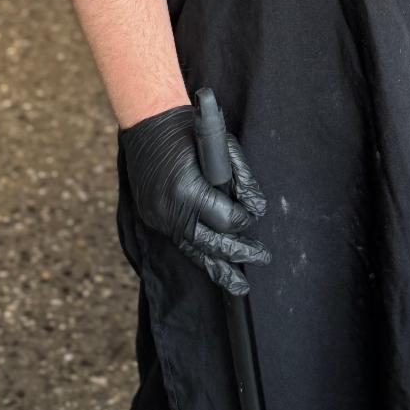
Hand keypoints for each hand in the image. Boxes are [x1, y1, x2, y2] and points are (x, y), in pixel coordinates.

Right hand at [120, 105, 269, 295]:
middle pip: (211, 243)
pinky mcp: (153, 218)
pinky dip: (199, 255)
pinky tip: (215, 268)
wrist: (147, 124)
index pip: (225, 220)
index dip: (243, 220)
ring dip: (219, 267)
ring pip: (194, 251)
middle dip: (238, 251)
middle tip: (262, 256)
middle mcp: (169, 210)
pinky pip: (180, 243)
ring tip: (241, 285)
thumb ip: (240, 177)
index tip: (253, 215)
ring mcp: (158, 217)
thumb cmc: (187, 129)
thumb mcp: (221, 145)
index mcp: (187, 191)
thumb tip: (256, 207)